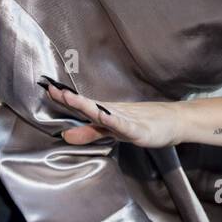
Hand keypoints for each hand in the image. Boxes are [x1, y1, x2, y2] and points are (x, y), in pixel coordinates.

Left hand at [39, 80, 180, 148]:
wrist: (174, 121)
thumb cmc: (144, 123)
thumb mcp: (113, 130)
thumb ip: (90, 132)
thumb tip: (65, 134)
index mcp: (106, 113)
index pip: (82, 105)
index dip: (65, 98)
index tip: (47, 88)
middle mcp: (114, 113)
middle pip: (89, 105)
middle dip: (71, 99)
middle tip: (53, 89)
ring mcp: (127, 121)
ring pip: (105, 113)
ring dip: (88, 106)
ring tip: (72, 99)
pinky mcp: (140, 131)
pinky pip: (126, 127)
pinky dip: (115, 121)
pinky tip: (105, 116)